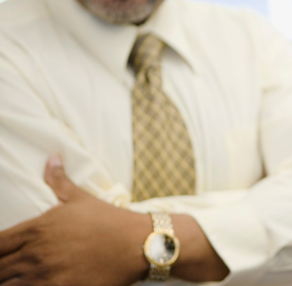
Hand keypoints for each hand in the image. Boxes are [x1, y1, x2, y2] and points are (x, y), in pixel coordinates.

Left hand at [0, 154, 150, 285]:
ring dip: (10, 282)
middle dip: (0, 269)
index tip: (1, 253)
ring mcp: (45, 275)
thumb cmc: (110, 220)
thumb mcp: (82, 198)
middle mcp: (36, 253)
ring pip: (8, 285)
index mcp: (37, 228)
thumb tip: (52, 158)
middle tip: (9, 268)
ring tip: (18, 279)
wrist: (138, 243)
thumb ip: (59, 181)